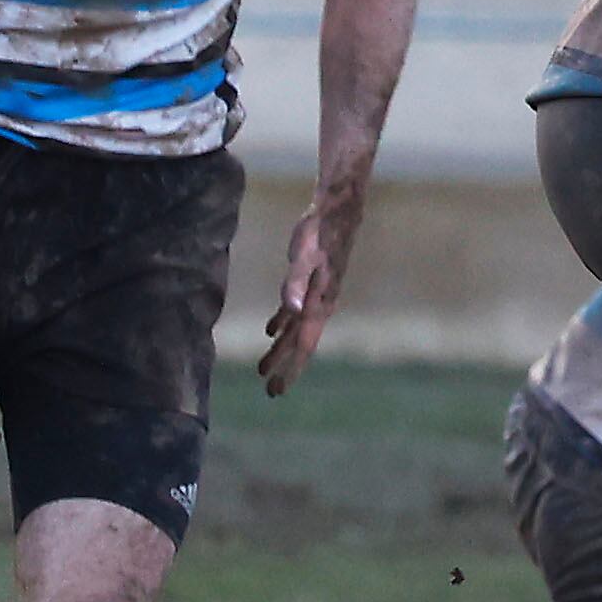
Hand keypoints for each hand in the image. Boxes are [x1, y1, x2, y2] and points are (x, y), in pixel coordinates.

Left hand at [257, 190, 362, 394]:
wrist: (337, 211)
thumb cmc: (319, 233)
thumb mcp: (303, 258)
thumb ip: (294, 285)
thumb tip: (291, 314)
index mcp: (319, 303)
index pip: (303, 344)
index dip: (289, 368)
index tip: (276, 389)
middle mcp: (320, 304)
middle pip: (299, 343)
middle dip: (283, 366)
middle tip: (269, 390)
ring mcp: (316, 294)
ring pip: (296, 329)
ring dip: (280, 348)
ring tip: (263, 367)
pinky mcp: (310, 282)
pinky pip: (294, 311)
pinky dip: (281, 324)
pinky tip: (270, 331)